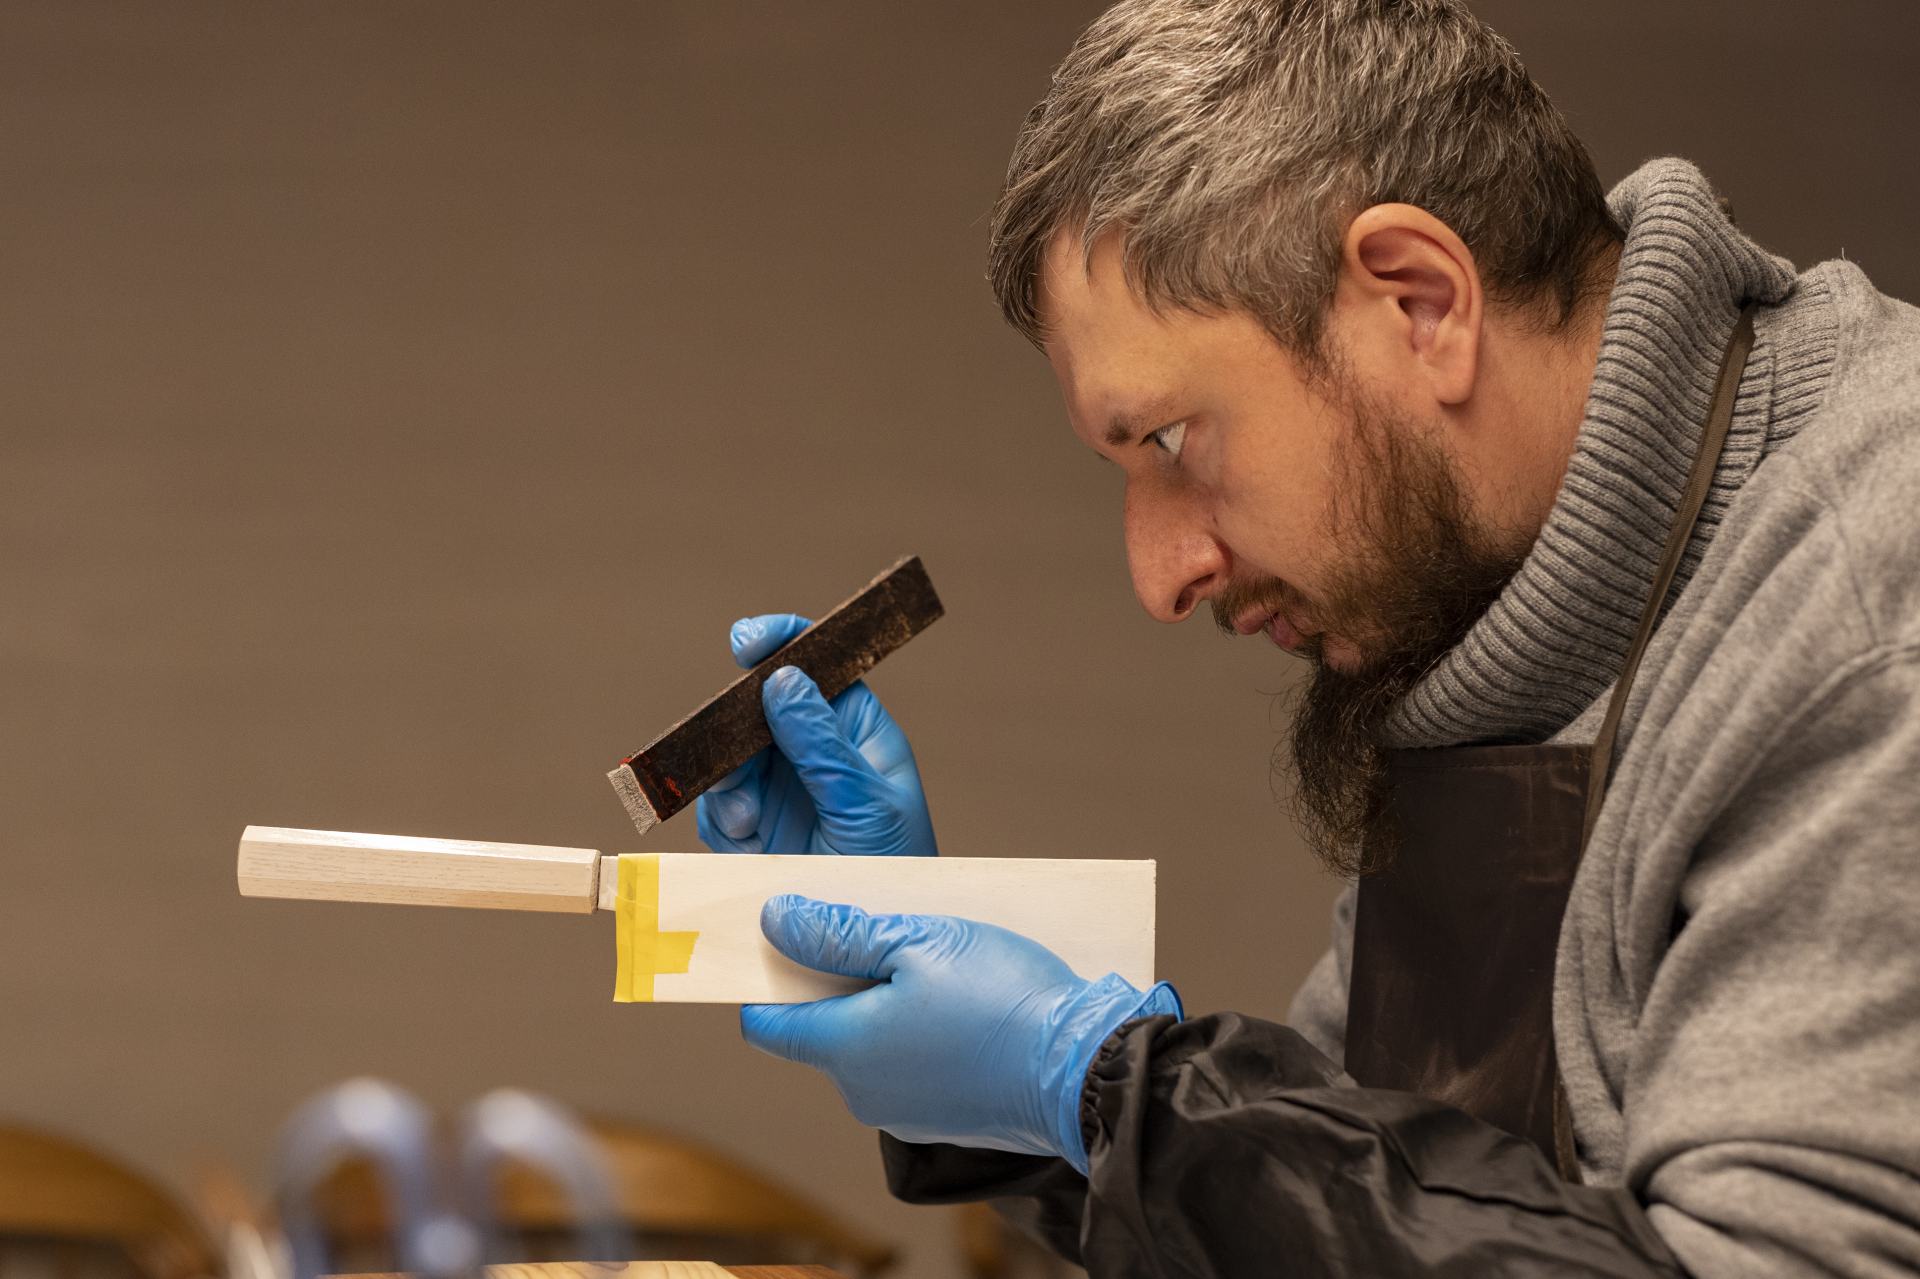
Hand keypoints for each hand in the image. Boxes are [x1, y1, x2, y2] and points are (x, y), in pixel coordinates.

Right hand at [695, 614, 936, 855]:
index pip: (820, 668)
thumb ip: (823, 746)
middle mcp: (816, 754)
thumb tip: (786, 679)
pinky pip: (717, 805)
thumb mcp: (867, 807)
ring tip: (747, 824)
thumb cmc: (894, 875)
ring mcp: (782, 790)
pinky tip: (747, 847)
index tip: (746, 641)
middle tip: (731, 763)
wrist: (867, 955)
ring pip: (729, 758)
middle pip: (757, 709)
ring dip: (727, 786)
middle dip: (736, 734)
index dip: (783, 642)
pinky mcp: (755, 828)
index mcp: (858, 733)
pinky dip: (722, 823)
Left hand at [740, 895, 1181, 1171]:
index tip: (786, 936)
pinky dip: (920, 1032)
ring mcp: (905, 1113)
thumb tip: (775, 920)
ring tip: (936, 962)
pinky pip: (910, 1066)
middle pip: (823, 1027)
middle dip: (842, 978)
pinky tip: (963, 1001)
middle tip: (886, 931)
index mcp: (845, 1048)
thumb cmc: (1005, 1000)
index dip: (767, 976)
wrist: (1087, 1071)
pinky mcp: (945, 1119)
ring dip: (886, 1003)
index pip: (766, 1022)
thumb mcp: (919, 941)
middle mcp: (864, 1092)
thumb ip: (840, 934)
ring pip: (870, 1045)